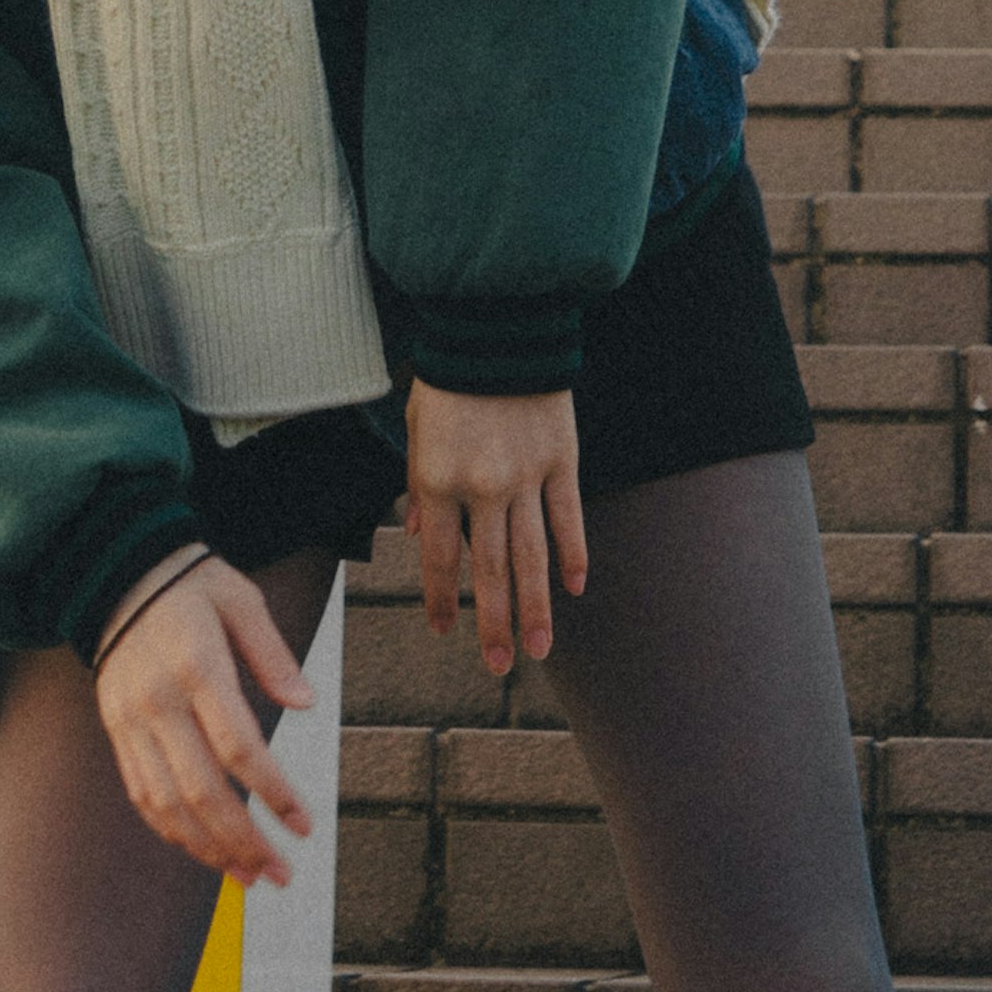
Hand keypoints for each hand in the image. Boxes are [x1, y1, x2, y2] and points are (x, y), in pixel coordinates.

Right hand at [90, 557, 316, 884]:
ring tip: (249, 876)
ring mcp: (131, 722)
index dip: (274, 793)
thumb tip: (306, 703)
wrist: (117, 575)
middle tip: (281, 873)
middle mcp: (158, 701)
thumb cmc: (190, 585)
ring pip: (168, 804)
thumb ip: (272, 654)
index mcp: (196, 666)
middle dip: (244, 841)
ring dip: (209, 849)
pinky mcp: (117, 733)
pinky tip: (203, 851)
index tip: (304, 825)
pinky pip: (142, 795)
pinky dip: (172, 831)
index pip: (239, 747)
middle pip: (201, 790)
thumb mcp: (240, 600)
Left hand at [406, 382, 585, 680]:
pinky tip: (575, 588)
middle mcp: (483, 487)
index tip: (444, 631)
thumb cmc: (449, 378)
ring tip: (539, 650)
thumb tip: (416, 534)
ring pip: (532, 556)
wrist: (496, 325)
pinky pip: (568, 517)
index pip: (440, 559)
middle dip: (494, 624)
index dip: (441, 600)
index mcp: (438, 480)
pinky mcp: (561, 459)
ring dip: (536, 608)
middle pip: (490, 571)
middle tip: (499, 666)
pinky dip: (573, 554)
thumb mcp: (416, 429)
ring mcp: (527, 475)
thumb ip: (417, 485)